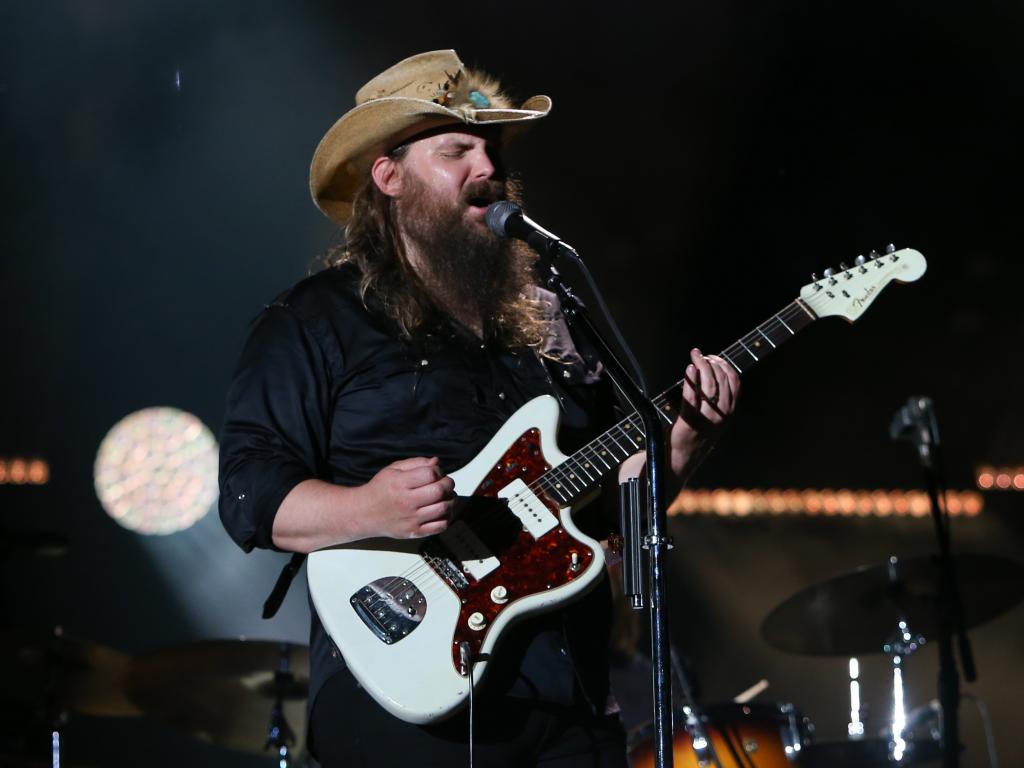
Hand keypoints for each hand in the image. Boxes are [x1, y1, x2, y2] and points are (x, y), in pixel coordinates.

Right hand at [357, 456, 454, 538]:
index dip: (438, 471)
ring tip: (445, 496)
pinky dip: (447, 517)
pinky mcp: (414, 532)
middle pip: (439, 491)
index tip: (436, 473)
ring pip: (444, 508)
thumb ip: (416, 463)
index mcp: (400, 483)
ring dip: (450, 499)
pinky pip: (440, 526)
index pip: (430, 474)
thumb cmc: (380, 490)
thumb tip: (436, 462)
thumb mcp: (393, 469)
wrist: (365, 513)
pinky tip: (441, 510)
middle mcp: (406, 502)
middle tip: (446, 483)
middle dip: (448, 484)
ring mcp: (411, 519)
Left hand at [671, 347, 740, 474]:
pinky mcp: (690, 422)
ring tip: (694, 357)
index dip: (725, 366)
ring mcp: (707, 420)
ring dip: (702, 367)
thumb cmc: (694, 435)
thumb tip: (712, 372)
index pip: (735, 383)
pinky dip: (691, 381)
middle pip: (722, 382)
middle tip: (700, 354)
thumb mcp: (713, 418)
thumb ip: (716, 399)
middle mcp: (722, 416)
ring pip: (710, 387)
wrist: (681, 460)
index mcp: (729, 413)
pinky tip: (689, 369)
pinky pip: (692, 398)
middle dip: (712, 363)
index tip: (713, 357)